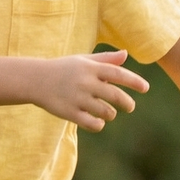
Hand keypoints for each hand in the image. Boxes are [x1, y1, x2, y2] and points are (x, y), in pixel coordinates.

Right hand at [32, 49, 148, 131]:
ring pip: (106, 112)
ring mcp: (77, 98)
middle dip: (127, 103)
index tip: (145, 88)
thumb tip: (125, 55)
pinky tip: (97, 122)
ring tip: (108, 113)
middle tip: (130, 107)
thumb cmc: (62, 69)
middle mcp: (85, 83)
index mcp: (90, 68)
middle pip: (115, 96)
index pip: (118, 74)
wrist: (34, 80)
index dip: (134, 81)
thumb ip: (104, 59)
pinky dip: (99, 124)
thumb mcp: (82, 61)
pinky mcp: (69, 113)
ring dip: (111, 114)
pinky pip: (92, 124)